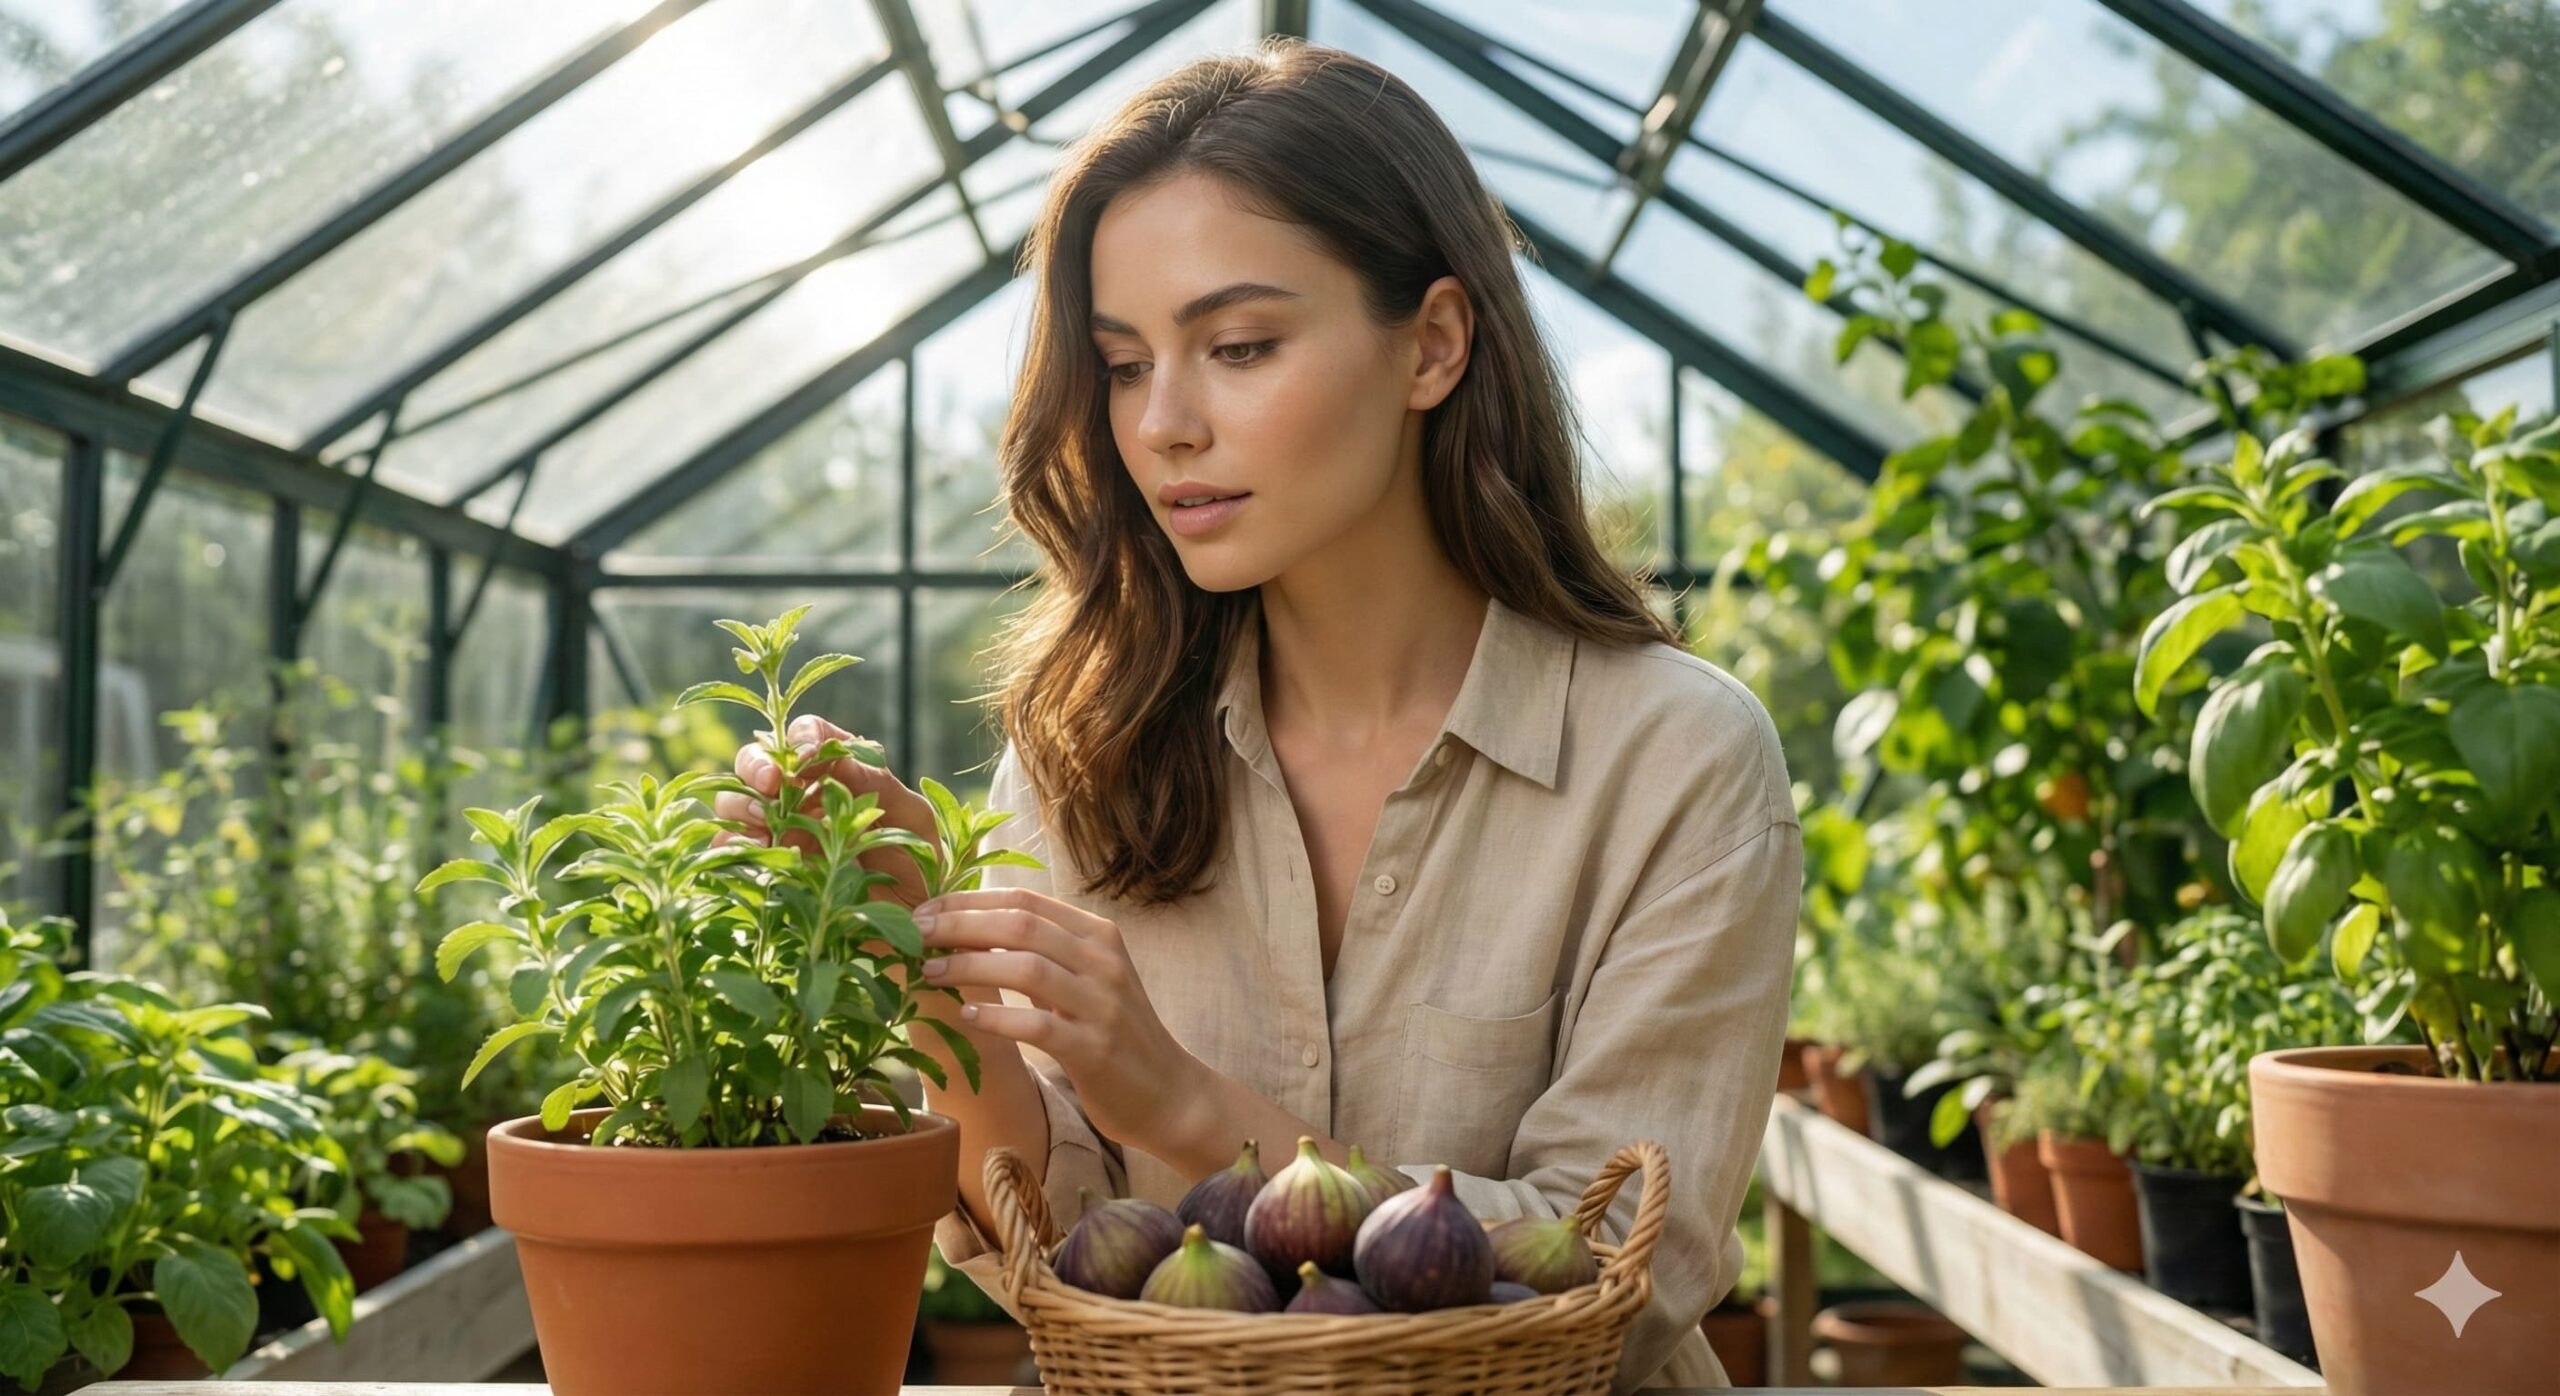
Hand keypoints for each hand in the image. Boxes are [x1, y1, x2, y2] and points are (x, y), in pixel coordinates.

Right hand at [715, 713, 940, 908]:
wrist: (912, 931)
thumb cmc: (921, 871)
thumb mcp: (914, 822)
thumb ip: (879, 786)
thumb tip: (837, 758)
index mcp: (840, 774)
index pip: (810, 734)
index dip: (802, 736)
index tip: (805, 755)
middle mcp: (802, 798)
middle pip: (757, 761)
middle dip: (757, 765)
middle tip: (773, 785)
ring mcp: (778, 834)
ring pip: (733, 803)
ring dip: (741, 806)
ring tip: (765, 827)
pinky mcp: (764, 872)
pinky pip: (729, 854)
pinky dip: (734, 849)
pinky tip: (760, 858)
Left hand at [913, 887, 1200, 1151]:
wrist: (1168, 1093)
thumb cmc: (1114, 1035)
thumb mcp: (1084, 982)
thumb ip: (1040, 956)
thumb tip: (967, 933)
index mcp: (1098, 936)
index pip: (1026, 901)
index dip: (970, 901)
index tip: (925, 909)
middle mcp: (1103, 961)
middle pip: (1022, 926)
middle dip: (960, 924)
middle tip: (913, 933)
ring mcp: (1102, 1004)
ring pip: (1027, 968)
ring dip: (969, 965)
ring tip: (928, 972)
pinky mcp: (1095, 1049)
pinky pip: (1038, 1025)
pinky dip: (997, 1017)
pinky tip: (966, 1016)